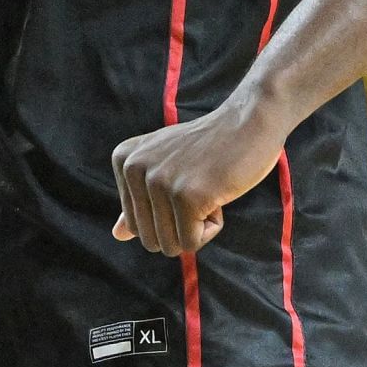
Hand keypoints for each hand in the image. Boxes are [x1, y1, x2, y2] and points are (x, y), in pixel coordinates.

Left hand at [110, 101, 286, 256]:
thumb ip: (139, 200)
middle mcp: (134, 168)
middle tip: (198, 186)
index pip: (134, 225)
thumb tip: (116, 235)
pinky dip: (212, 227)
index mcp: (123, 159)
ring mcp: (159, 181)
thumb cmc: (210, 147)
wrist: (250, 121)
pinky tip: (219, 192)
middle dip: (180, 226)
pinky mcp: (187, 196)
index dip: (167, 214)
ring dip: (197, 227)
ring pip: (170, 245)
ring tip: (208, 187)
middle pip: (148, 239)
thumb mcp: (166, 166)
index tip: (185, 179)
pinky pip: (191, 243)